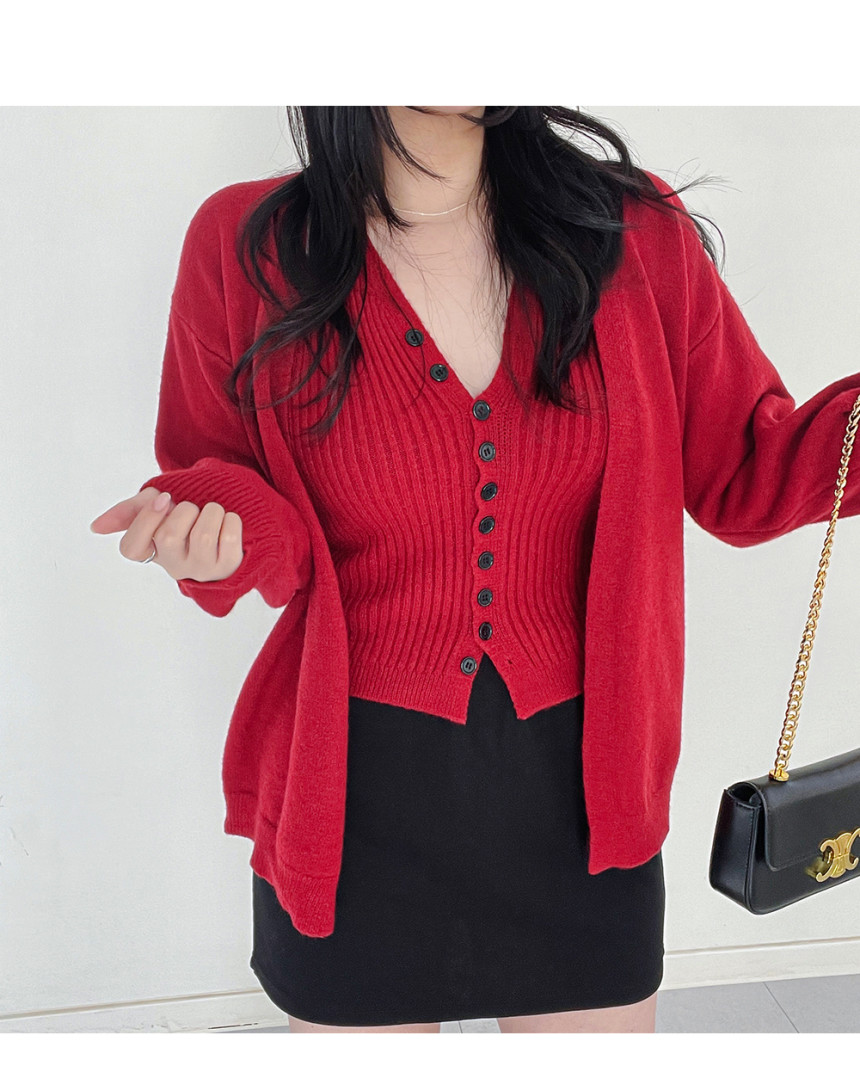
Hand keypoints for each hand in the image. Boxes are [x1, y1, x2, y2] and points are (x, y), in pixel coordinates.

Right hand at [90, 487, 243, 582]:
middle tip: (192, 510)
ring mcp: (201, 570)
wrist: (225, 533)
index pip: (132, 548)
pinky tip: (227, 523)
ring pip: (204, 535)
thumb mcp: (155, 512)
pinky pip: (230, 535)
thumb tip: (96, 527)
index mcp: (151, 552)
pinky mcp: (228, 567)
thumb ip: (128, 513)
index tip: (164, 499)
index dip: (146, 521)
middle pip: (168, 536)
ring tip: (211, 515)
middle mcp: (174, 566)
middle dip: (184, 510)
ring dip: (211, 512)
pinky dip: (231, 519)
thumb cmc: (185, 521)